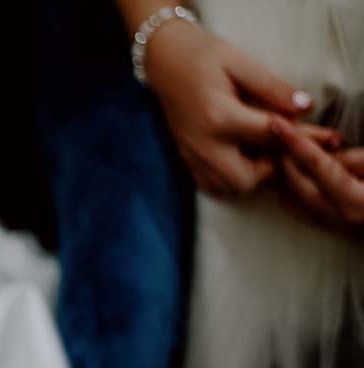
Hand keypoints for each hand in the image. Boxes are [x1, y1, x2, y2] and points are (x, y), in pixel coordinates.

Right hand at [145, 22, 338, 195]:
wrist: (165, 62)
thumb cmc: (204, 57)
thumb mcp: (241, 63)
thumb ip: (273, 88)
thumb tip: (305, 108)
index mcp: (220, 117)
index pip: (271, 136)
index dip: (303, 136)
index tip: (323, 138)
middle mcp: (204, 144)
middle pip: (246, 179)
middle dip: (269, 168)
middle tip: (278, 146)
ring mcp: (192, 155)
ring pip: (228, 187)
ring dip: (250, 175)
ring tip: (259, 152)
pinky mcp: (186, 159)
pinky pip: (212, 185)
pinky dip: (230, 179)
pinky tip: (239, 158)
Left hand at [271, 116, 363, 231]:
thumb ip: (358, 161)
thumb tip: (329, 156)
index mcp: (356, 202)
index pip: (318, 166)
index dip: (296, 142)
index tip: (276, 123)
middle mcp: (342, 219)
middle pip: (298, 185)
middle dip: (282, 159)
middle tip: (268, 132)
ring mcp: (340, 227)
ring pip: (296, 200)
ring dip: (283, 176)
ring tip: (270, 150)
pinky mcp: (341, 230)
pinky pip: (305, 211)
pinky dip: (291, 192)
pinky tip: (284, 178)